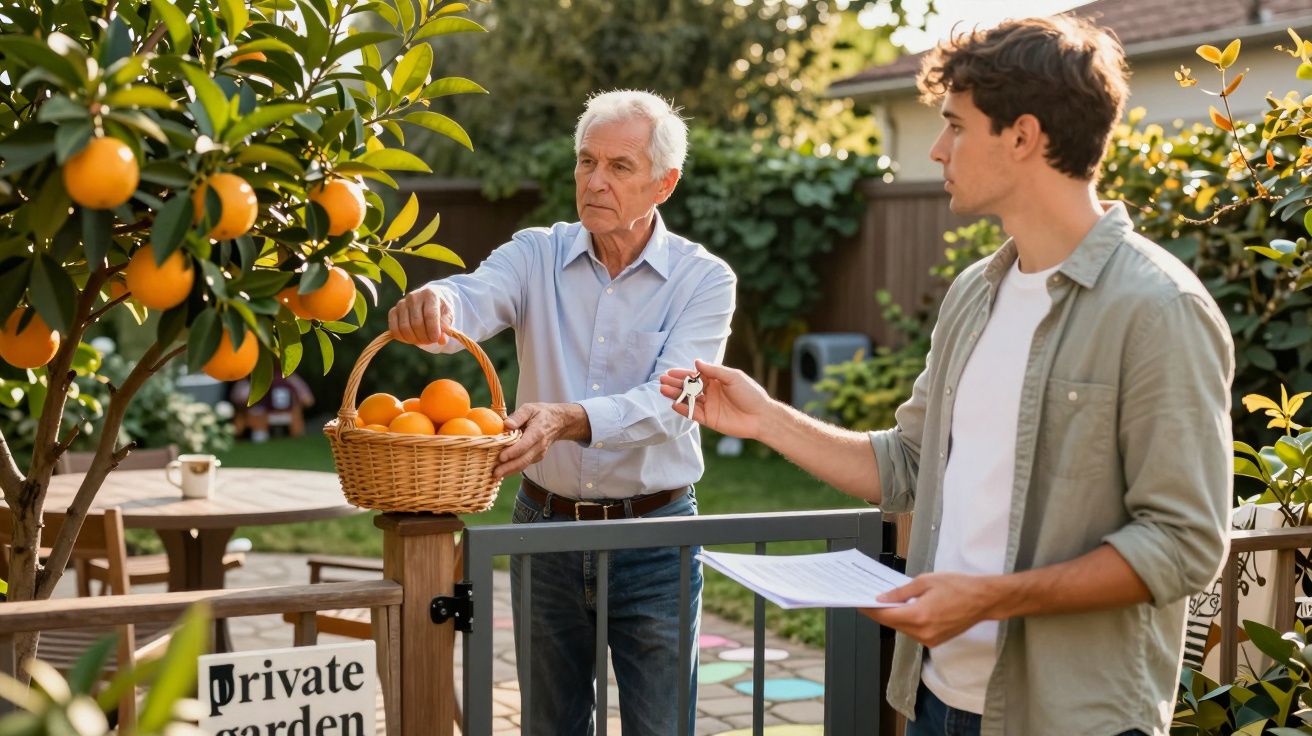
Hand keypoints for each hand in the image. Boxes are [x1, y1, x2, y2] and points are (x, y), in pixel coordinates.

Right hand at [387, 287, 452, 345]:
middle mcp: (413, 297)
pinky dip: (402, 338)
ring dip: (414, 339)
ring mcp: (401, 303)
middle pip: (416, 323)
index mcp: (430, 295)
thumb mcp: (448, 315)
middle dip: (424, 337)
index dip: (433, 330)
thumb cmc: (439, 309)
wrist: (429, 300)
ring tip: (422, 340)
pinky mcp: (393, 311)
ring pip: (404, 327)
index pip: (429, 315)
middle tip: (430, 341)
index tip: (436, 339)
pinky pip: (394, 328)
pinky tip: (411, 339)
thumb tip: (441, 340)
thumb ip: (446, 326)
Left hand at [494, 403, 589, 477]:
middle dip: (508, 468)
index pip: (524, 445)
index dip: (512, 452)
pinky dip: (513, 468)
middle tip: (495, 473)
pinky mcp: (536, 457)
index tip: (501, 457)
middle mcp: (539, 446)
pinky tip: (502, 471)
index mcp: (537, 432)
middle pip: (523, 460)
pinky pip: (524, 464)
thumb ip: (518, 416)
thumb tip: (506, 425)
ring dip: (510, 471)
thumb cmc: (541, 413)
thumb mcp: (530, 408)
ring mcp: (539, 453)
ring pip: (524, 464)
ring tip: (496, 476)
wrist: (559, 422)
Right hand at [658, 360, 771, 439]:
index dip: (682, 374)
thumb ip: (714, 370)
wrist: (761, 416)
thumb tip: (696, 362)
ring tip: (663, 391)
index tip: (669, 372)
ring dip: (676, 395)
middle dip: (675, 384)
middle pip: (689, 387)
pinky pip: (693, 414)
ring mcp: (709, 406)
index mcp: (716, 380)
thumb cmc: (750, 393)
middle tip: (662, 381)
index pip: (695, 376)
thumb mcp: (733, 377)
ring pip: (688, 400)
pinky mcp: (710, 419)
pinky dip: (683, 409)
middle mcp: (710, 392)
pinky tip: (674, 404)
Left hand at [860, 572, 1006, 647]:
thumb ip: (901, 592)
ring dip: (894, 617)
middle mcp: (923, 632)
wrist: (983, 600)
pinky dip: (907, 622)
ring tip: (886, 603)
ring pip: (902, 629)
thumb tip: (882, 599)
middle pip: (892, 624)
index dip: (870, 610)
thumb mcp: (925, 581)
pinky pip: (914, 632)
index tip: (859, 603)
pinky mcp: (936, 641)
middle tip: (869, 600)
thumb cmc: (957, 586)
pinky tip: (904, 610)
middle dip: (880, 612)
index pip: (885, 616)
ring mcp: (930, 640)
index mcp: (919, 616)